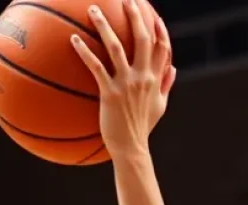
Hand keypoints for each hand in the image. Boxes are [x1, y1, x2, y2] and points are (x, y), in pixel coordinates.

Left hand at [71, 0, 174, 157]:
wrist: (130, 148)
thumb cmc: (142, 129)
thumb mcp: (160, 106)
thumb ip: (166, 85)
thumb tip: (173, 68)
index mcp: (156, 77)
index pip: (162, 45)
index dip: (158, 28)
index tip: (152, 14)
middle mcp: (143, 76)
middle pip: (142, 37)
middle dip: (135, 14)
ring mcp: (126, 83)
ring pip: (116, 46)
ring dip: (104, 25)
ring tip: (93, 9)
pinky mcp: (109, 93)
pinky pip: (95, 67)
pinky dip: (84, 52)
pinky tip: (73, 40)